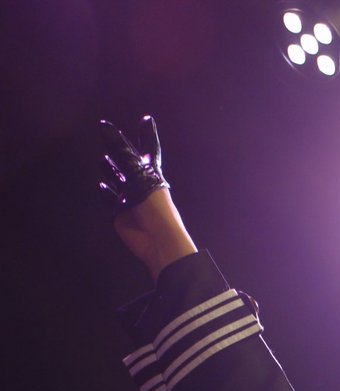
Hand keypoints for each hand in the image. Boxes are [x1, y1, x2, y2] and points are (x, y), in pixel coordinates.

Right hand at [99, 117, 196, 281]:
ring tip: (103, 161)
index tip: (147, 120)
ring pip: (116, 179)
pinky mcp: (118, 212)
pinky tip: (101, 187)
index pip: (148, 148)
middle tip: (109, 138)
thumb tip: (104, 125)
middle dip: (120, 152)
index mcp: (151, 172)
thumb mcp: (138, 174)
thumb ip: (121, 150)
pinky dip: (104, 193)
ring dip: (109, 170)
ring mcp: (128, 197)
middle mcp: (139, 182)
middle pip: (127, 162)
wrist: (156, 239)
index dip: (147, 134)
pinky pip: (108, 199)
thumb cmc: (154, 205)